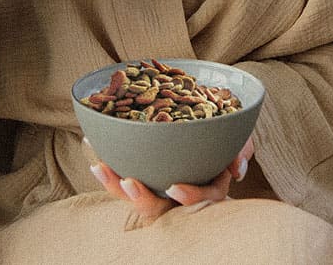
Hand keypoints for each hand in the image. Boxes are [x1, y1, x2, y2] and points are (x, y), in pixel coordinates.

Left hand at [90, 136, 253, 217]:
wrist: (198, 127)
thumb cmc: (219, 140)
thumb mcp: (235, 142)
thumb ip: (240, 148)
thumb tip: (237, 167)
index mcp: (204, 188)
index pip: (201, 200)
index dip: (189, 198)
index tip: (175, 189)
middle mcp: (177, 193)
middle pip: (158, 206)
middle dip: (142, 199)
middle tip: (129, 184)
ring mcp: (156, 184)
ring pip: (134, 194)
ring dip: (115, 184)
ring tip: (100, 168)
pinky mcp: (139, 171)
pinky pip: (120, 174)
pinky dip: (107, 165)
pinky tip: (92, 144)